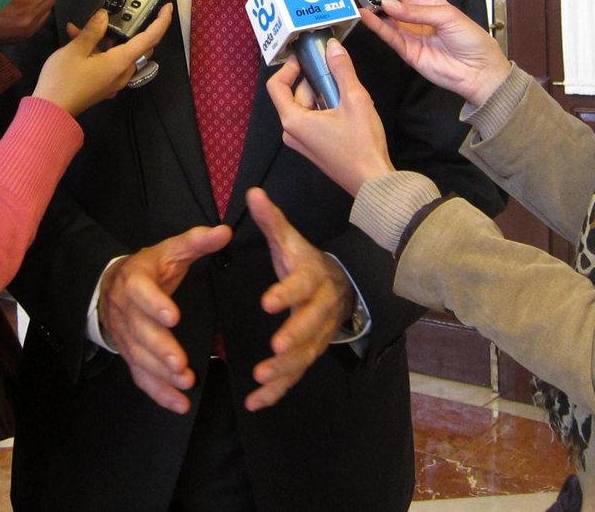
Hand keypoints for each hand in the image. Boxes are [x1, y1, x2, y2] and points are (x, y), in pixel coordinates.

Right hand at [33, 4, 172, 116]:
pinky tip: (76, 38)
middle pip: (140, 47)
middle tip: (127, 12)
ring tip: (83, 25)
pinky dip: (98, 50)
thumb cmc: (63, 79)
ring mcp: (113, 81)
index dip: (161, 21)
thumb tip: (104, 15)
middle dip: (136, 28)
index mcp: (120, 62)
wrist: (50, 111)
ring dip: (107, 38)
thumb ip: (93, 31)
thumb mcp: (75, 49)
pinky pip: (109, 63)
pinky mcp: (103, 86)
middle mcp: (122, 73)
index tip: (167, 7)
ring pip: (121, 54)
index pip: (150, 38)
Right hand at [98, 224, 232, 413]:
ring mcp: (126, 337)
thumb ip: (196, 242)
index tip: (173, 316)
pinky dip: (159, 393)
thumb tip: (225, 231)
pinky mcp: (131, 356)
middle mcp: (126, 311)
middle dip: (160, 349)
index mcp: (135, 280)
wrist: (110, 287)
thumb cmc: (148, 269)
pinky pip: (141, 377)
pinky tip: (181, 404)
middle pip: (140, 332)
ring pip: (140, 358)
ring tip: (185, 382)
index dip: (154, 305)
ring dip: (161, 374)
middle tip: (180, 363)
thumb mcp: (169, 250)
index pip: (141, 293)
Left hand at [244, 188, 354, 411]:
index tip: (267, 301)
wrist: (342, 286)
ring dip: (284, 370)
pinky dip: (277, 391)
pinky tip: (255, 402)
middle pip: (310, 326)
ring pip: (305, 356)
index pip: (301, 285)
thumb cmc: (306, 262)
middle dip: (294, 338)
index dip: (286, 293)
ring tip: (260, 379)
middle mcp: (320, 309)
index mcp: (312, 278)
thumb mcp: (289, 239)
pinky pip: (296, 375)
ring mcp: (318, 335)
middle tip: (274, 349)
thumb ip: (271, 220)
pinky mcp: (310, 354)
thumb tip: (252, 192)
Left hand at [266, 43, 393, 195]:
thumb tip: (332, 46)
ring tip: (345, 91)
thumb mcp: (355, 100)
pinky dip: (324, 108)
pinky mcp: (312, 148)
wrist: (373, 182)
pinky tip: (346, 108)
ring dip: (321, 94)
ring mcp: (301, 142)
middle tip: (335, 71)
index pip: (276, 86)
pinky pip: (311, 120)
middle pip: (293, 95)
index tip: (306, 57)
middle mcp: (291, 132)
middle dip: (312, 80)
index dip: (288, 67)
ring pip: (304, 107)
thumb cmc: (362, 143)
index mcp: (293, 121)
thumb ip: (342, 70)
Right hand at [363, 0, 510, 107]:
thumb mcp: (447, 16)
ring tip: (359, 2)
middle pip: (392, 5)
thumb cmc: (472, 41)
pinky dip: (377, 27)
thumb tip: (389, 3)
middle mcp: (417, 18)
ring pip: (387, 21)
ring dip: (374, 12)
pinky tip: (368, 17)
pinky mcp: (407, 51)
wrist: (479, 72)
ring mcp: (411, 35)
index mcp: (429, 4)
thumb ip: (415, 11)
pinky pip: (389, 37)